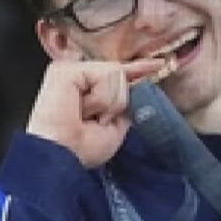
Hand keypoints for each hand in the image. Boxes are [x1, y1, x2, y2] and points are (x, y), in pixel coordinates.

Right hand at [26, 58, 172, 168]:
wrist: (62, 156)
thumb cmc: (81, 149)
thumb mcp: (115, 125)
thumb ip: (125, 102)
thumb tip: (140, 82)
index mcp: (87, 89)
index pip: (118, 73)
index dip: (138, 69)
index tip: (159, 64)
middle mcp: (77, 76)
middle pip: (121, 74)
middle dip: (116, 102)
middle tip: (92, 121)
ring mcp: (71, 70)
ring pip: (116, 74)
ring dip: (107, 104)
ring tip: (85, 117)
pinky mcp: (66, 69)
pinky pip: (106, 75)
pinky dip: (101, 99)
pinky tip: (82, 109)